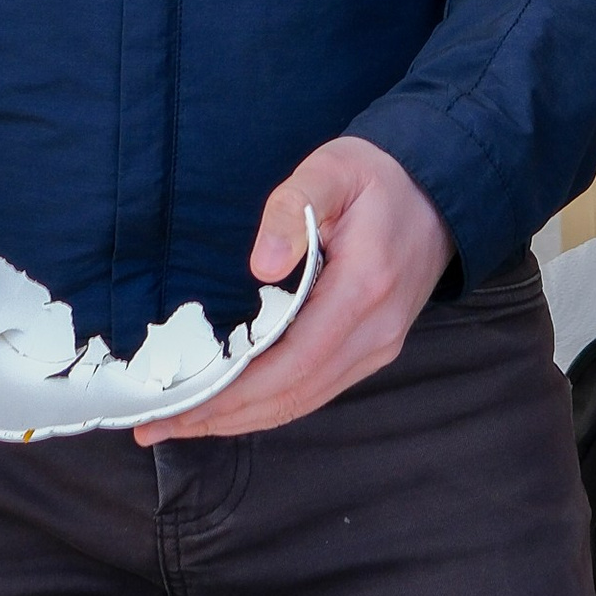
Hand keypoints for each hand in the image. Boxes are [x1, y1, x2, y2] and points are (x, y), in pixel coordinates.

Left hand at [132, 137, 452, 444]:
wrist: (441, 190)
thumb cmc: (379, 177)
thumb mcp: (332, 169)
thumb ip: (292, 207)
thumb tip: (261, 265)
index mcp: (365, 290)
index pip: (290, 363)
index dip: (231, 392)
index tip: (178, 403)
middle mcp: (375, 333)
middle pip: (291, 396)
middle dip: (220, 417)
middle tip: (155, 426)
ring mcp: (378, 346)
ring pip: (302, 402)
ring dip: (239, 420)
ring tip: (180, 423)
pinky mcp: (373, 348)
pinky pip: (315, 390)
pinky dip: (268, 405)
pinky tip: (230, 407)